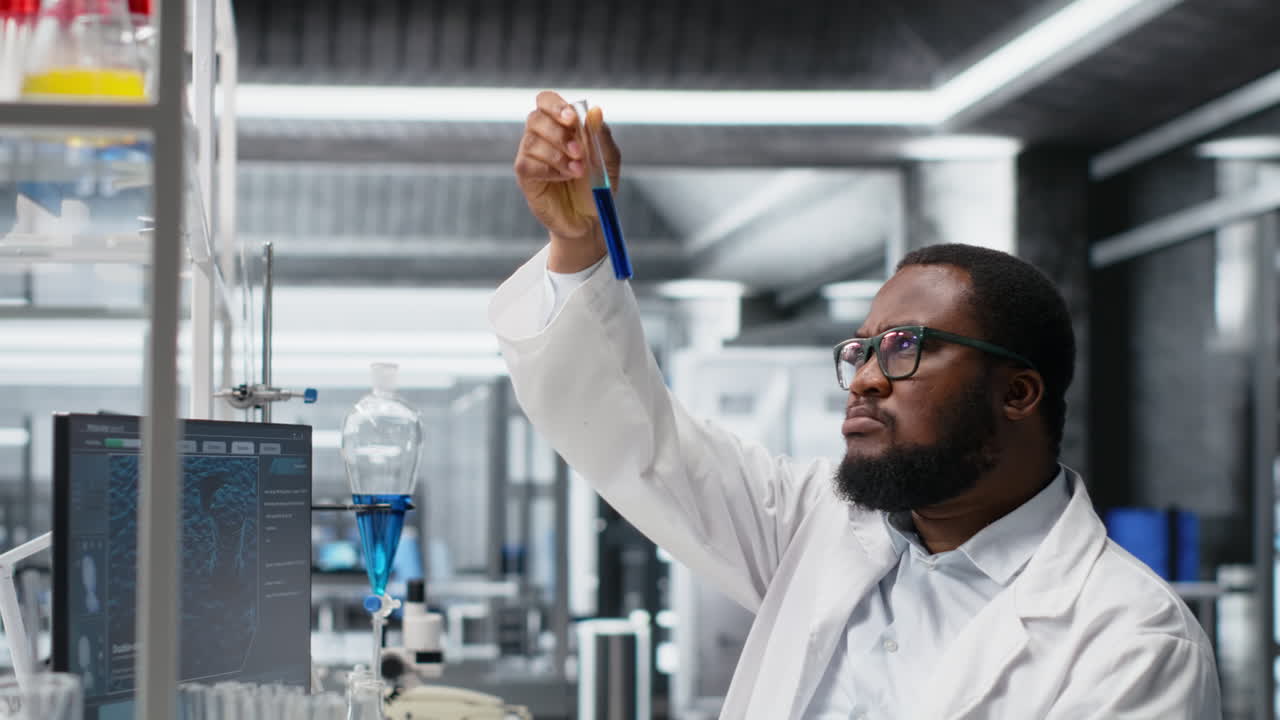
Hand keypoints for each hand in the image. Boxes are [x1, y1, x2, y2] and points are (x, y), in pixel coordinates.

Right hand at [514, 91, 620, 271]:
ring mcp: (531, 155)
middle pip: (536, 118)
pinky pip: (527, 163)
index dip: (555, 105)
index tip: (572, 119)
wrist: (590, 219)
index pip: (546, 100)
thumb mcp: (608, 160)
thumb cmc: (597, 186)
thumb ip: (601, 135)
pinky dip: (548, 169)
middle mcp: (543, 136)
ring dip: (558, 155)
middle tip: (579, 152)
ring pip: (531, 141)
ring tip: (577, 171)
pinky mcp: (526, 176)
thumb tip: (595, 111)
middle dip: (559, 133)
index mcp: (562, 125)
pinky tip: (563, 178)